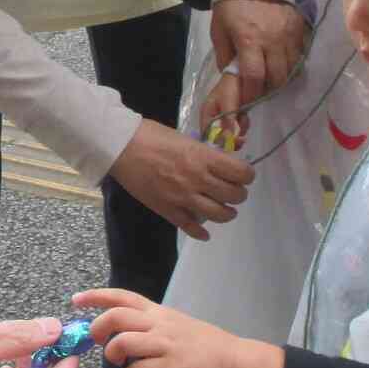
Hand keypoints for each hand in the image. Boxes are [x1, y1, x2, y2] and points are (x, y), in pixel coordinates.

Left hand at [74, 288, 249, 367]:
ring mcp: (165, 344)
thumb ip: (149, 323)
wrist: (231, 360)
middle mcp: (158, 324)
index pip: (123, 296)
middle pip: (117, 316)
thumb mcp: (173, 323)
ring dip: (114, 354)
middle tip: (99, 341)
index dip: (97, 296)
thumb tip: (123, 330)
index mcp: (157, 312)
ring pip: (124, 341)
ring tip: (120, 363)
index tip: (77, 299)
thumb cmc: (201, 343)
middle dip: (99, 327)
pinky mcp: (172, 367)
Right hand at [109, 119, 253, 240]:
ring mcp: (183, 198)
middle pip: (233, 196)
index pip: (240, 172)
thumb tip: (219, 163)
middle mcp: (197, 180)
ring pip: (218, 215)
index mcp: (203, 158)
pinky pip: (191, 227)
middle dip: (239, 194)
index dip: (247, 175)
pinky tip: (204, 231)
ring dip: (227, 213)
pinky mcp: (168, 210)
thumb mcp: (185, 138)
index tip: (245, 175)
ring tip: (226, 210)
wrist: (121, 147)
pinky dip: (201, 232)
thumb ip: (203, 154)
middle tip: (236, 192)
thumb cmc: (151, 135)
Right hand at [198, 74, 249, 149]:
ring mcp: (223, 118)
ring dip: (238, 132)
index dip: (216, 144)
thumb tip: (228, 142)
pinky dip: (243, 126)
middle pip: (218, 137)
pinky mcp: (233, 116)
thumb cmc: (232, 87)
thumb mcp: (228, 104)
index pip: (206, 136)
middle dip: (230, 139)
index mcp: (206, 114)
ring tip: (244, 120)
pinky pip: (237, 128)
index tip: (229, 146)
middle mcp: (212, 118)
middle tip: (241, 139)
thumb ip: (227, 123)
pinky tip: (246, 118)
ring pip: (229, 134)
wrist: (245, 75)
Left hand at [210, 0, 305, 107]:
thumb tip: (232, 78)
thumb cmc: (232, 3)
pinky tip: (281, 62)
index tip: (247, 99)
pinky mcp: (300, 28)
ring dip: (281, 77)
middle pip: (277, 78)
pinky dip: (291, 64)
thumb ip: (224, 56)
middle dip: (268, 89)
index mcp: (249, 39)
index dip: (252, 93)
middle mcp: (273, 39)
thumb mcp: (219, 28)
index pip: (255, 77)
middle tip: (260, 89)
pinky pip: (300, 55)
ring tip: (270, 76)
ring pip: (291, 69)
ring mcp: (290, 34)